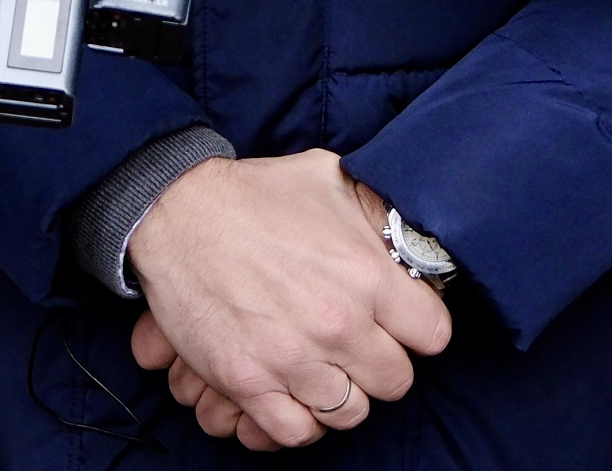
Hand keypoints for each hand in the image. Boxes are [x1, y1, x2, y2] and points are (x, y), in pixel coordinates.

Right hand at [124, 150, 448, 449]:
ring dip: (342, 395)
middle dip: (383, 365)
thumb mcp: (331, 179)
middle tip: (363, 348)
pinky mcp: (248, 381)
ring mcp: (292, 359)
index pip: (433, 334)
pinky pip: (294, 433)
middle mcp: (338, 323)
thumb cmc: (256, 193)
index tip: (404, 323)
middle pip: (395, 381)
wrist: (178, 212)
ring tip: (328, 372)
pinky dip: (299, 422)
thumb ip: (374, 210)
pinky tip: (296, 396)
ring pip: (349, 414)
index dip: (420, 329)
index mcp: (367, 274)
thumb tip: (404, 227)